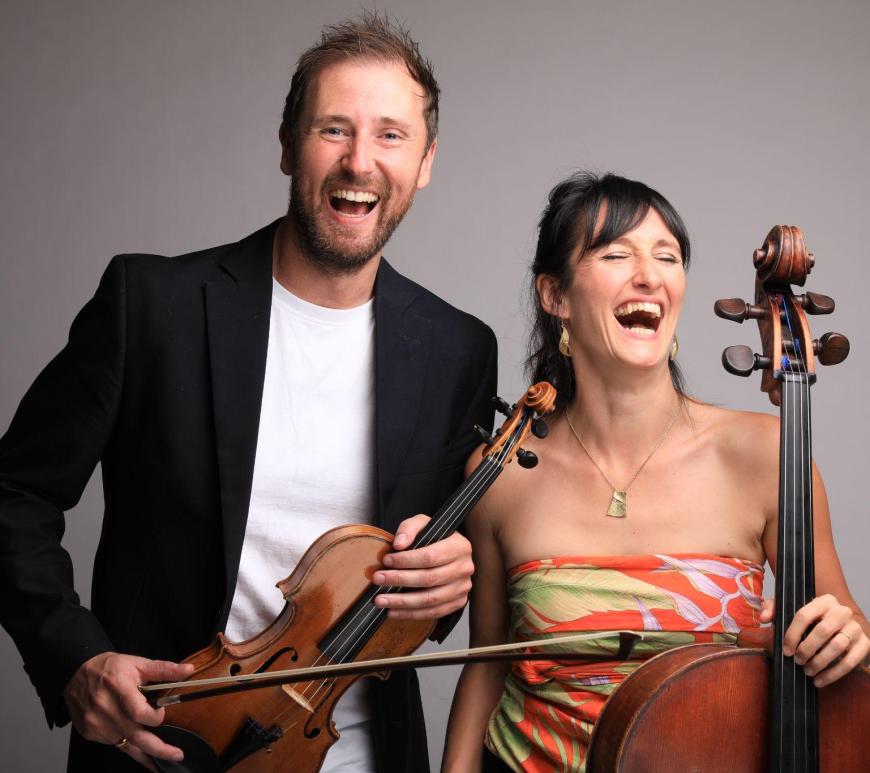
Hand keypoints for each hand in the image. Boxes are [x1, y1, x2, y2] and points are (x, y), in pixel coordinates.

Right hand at [63, 652, 194, 769]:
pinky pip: (115, 744)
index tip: (161, 713)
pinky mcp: (91, 733)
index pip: (139, 712)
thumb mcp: (137, 663)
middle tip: (177, 755)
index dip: (155, 717)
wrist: (74, 674)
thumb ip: (163, 669)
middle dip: (159, 749)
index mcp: (119, 688)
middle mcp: (105, 709)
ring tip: (163, 755)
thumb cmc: (108, 667)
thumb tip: (188, 670)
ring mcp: (96, 724)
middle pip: (136, 736)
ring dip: (145, 750)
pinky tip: (140, 748)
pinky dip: (129, 746)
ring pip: (126, 744)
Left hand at [371, 514, 473, 619]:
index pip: (430, 556)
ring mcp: (463, 588)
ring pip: (430, 600)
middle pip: (429, 579)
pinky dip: (411, 614)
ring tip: (381, 600)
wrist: (448, 552)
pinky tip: (393, 611)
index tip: (386, 560)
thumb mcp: (422, 524)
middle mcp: (465, 568)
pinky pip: (433, 613)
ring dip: (402, 602)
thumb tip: (399, 544)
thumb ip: (409, 529)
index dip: (406, 560)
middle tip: (378, 579)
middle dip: (399, 580)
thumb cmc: (434, 538)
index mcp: (460, 546)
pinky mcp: (458, 602)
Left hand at [764, 594, 868, 686]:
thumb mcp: (790, 610)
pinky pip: (850, 662)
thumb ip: (773, 610)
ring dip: (819, 662)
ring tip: (807, 671)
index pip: (804, 615)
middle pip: (822, 630)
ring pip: (837, 646)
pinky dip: (833, 674)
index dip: (792, 634)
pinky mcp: (865, 644)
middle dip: (807, 649)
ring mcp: (855, 627)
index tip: (785, 650)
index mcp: (823, 601)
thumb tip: (764, 618)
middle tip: (797, 661)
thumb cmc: (811, 620)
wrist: (840, 626)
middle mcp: (842, 611)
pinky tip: (820, 680)